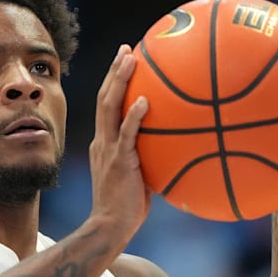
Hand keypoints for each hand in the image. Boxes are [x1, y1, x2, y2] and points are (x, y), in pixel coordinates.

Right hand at [88, 44, 151, 241]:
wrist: (110, 227)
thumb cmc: (127, 209)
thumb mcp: (137, 178)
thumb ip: (147, 161)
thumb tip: (175, 151)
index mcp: (104, 144)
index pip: (106, 107)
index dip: (113, 83)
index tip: (124, 62)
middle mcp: (103, 142)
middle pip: (105, 98)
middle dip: (115, 71)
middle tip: (127, 49)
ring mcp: (109, 150)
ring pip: (110, 107)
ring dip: (120, 81)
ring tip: (131, 59)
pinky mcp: (119, 161)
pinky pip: (127, 134)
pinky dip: (135, 115)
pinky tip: (146, 100)